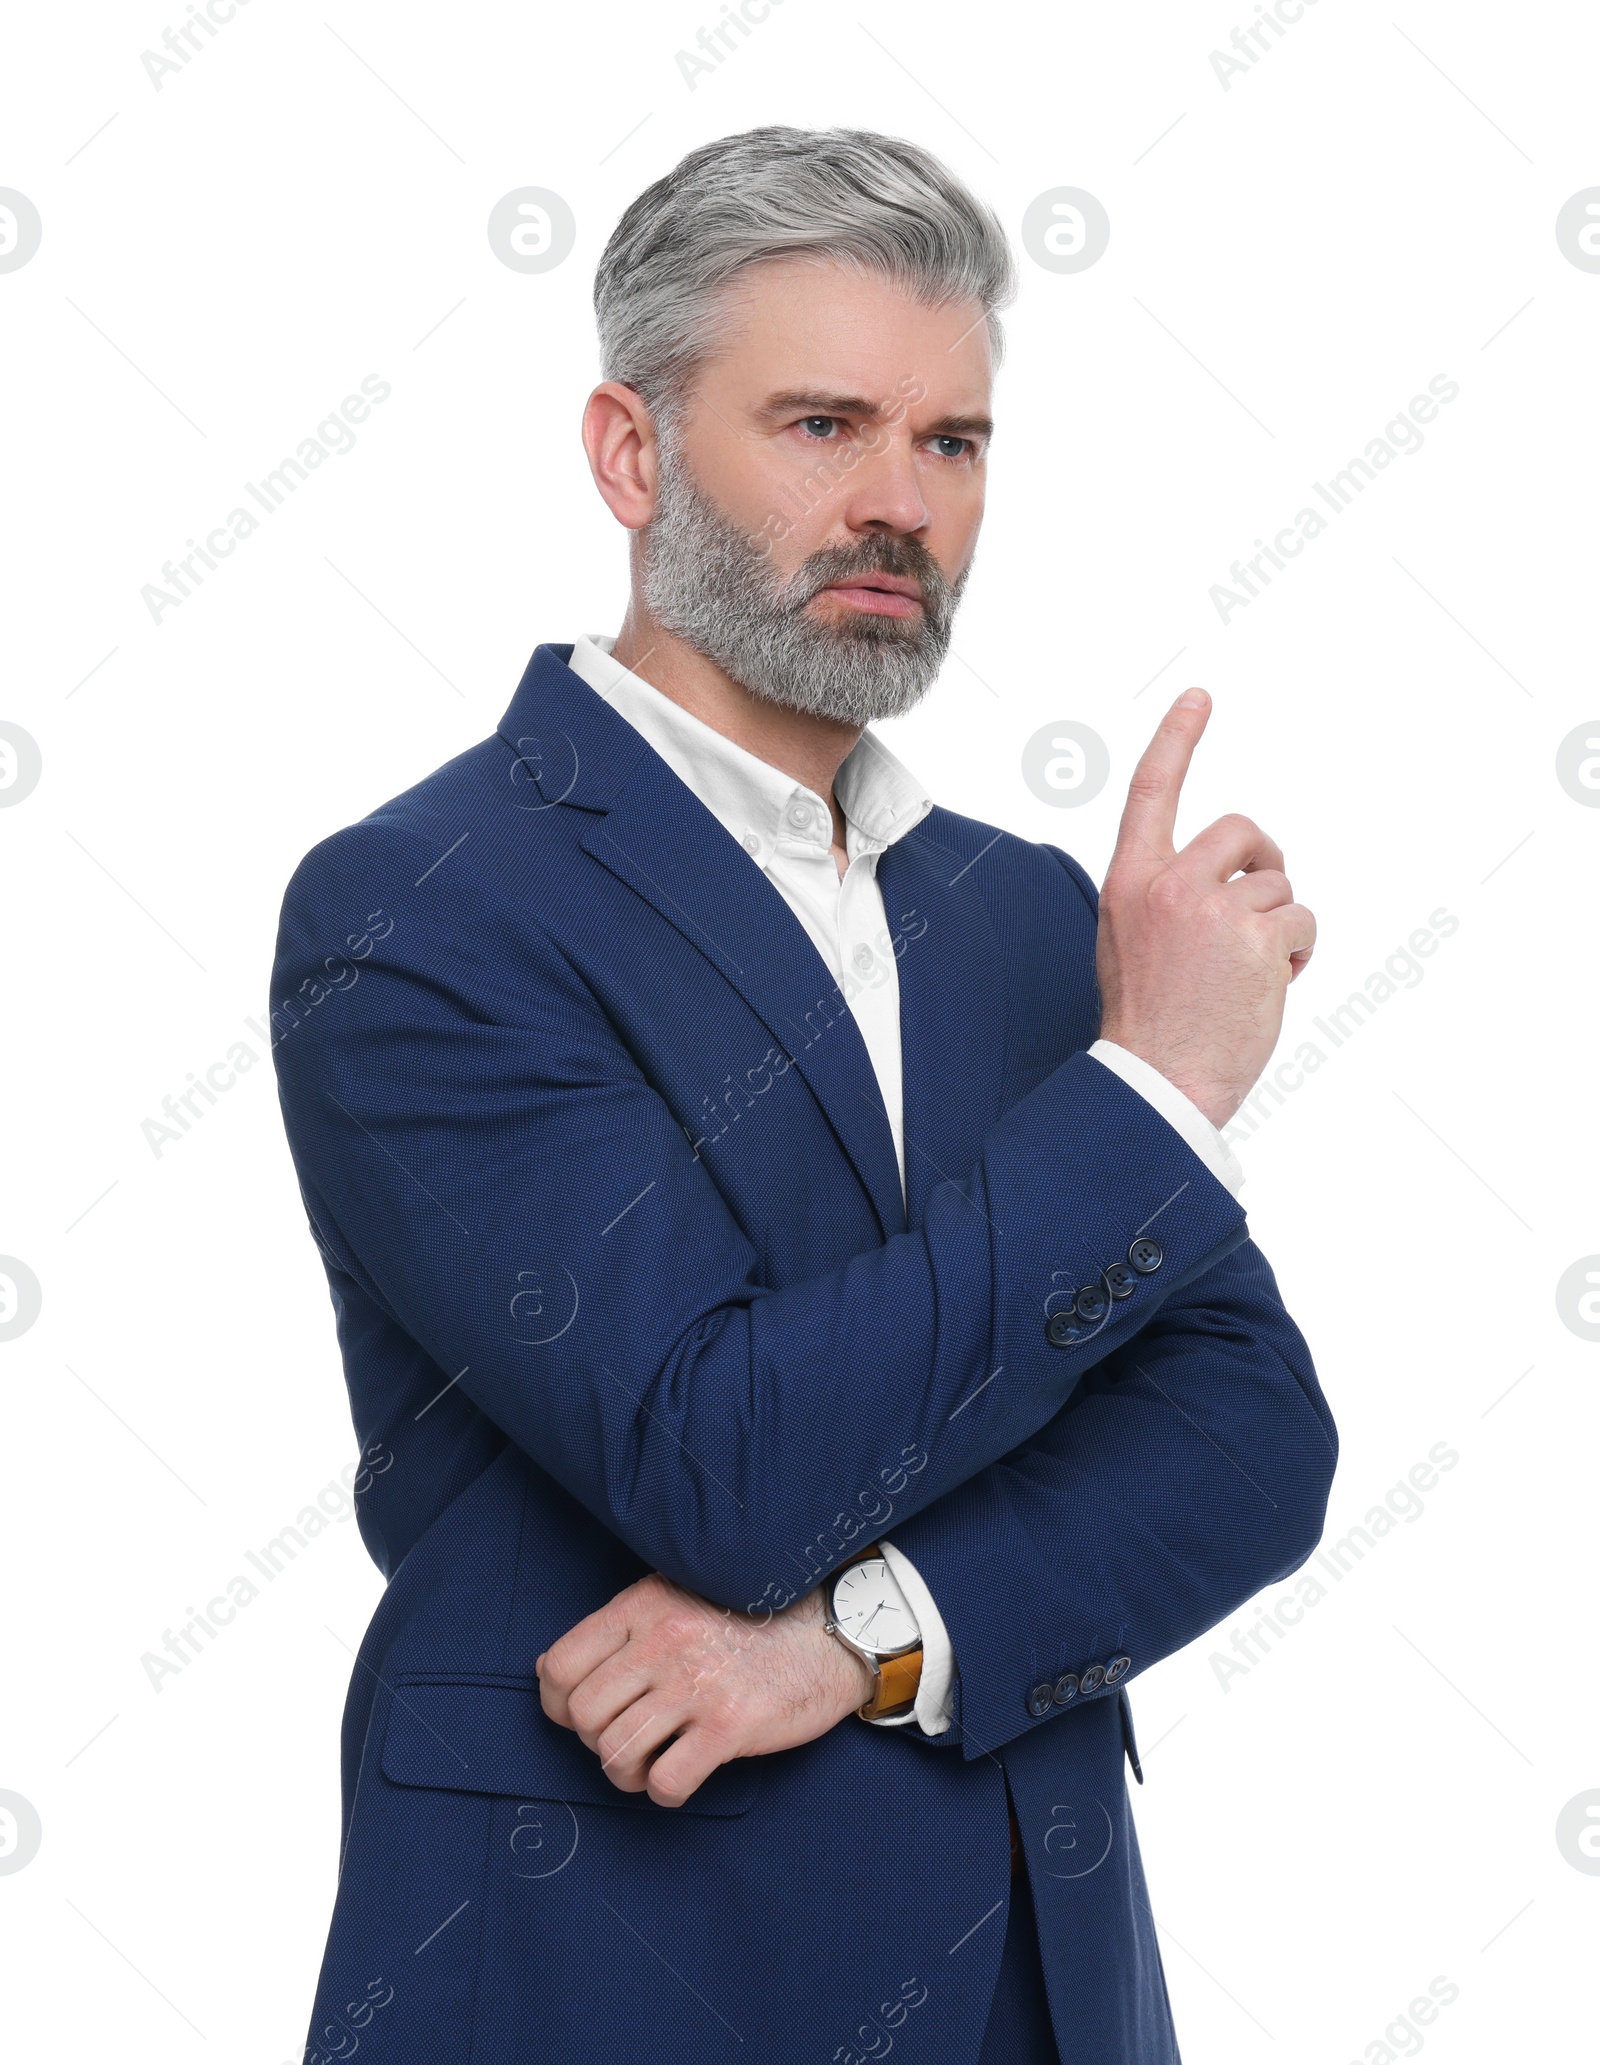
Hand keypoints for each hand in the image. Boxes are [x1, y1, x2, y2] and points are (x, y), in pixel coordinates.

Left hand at [537, 1574, 873, 1807]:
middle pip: (582, 1716)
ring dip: (626, 1772)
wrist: (831, 1629)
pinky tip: (682, 1775)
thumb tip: (554, 1675)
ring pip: (615, 1754)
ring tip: (651, 1762)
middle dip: (595, 1740)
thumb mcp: (678, 1597)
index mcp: (643, 1606)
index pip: (559, 1666)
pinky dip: (665, 1790)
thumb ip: (624, 1629)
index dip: (557, 1702)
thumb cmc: (750, 1618)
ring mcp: (696, 1685)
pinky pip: (665, 1782)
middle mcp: (663, 1642)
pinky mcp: (730, 1725)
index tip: (581, 1715)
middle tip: (627, 1738)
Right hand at [1095, 688, 1314, 1128]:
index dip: (1177, 739)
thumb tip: (1228, 878)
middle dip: (1264, 861)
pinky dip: (1298, 953)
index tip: (1199, 697)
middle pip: (1241, 830)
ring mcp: (1214, 910)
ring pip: (1279, 886)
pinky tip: (1272, 986)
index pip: (1152, 791)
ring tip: (1251, 974)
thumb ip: (1164, 897)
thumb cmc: (1145, 1024)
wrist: (1155, 1084)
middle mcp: (1169, 886)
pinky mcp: (1258, 940)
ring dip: (1280, 926)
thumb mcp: (1128, 943)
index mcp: (1128, 884)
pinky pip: (1302, 922)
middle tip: (1264, 904)